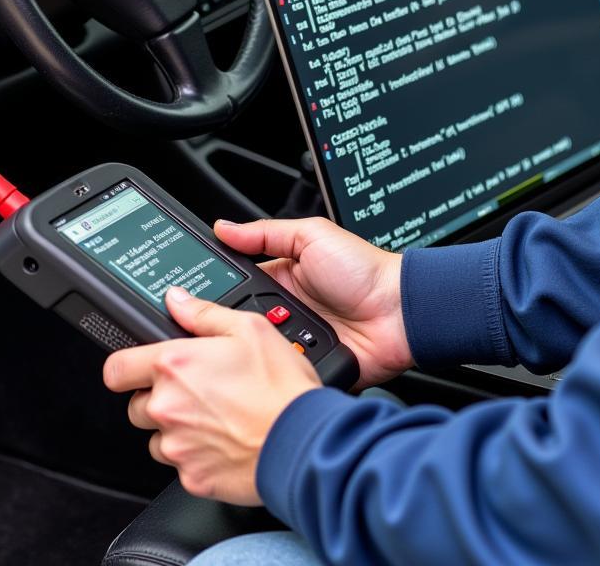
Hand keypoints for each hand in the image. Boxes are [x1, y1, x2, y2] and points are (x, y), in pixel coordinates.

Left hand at [104, 286, 319, 504]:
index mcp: (175, 366)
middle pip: (137, 405)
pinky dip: (197, 455)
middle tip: (196, 390)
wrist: (303, 442)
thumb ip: (204, 313)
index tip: (137, 369)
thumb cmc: (281, 387)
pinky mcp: (192, 477)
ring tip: (215, 416)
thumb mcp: (250, 329)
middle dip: (159, 397)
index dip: (125, 367)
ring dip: (176, 428)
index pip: (115, 370)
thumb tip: (176, 300)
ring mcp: (178, 446)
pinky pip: (181, 465)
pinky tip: (225, 439)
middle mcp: (167, 407)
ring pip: (158, 438)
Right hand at [215, 216, 411, 388]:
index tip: (200, 292)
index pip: (235, 286)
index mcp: (279, 279)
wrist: (400, 311)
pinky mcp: (307, 366)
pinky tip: (280, 360)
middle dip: (239, 320)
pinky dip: (280, 367)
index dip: (218, 289)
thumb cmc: (363, 270)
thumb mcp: (312, 236)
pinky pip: (283, 372)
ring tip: (270, 332)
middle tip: (245, 313)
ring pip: (258, 349)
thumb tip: (224, 227)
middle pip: (241, 321)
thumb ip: (266, 233)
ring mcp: (295, 341)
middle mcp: (282, 311)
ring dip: (260, 343)